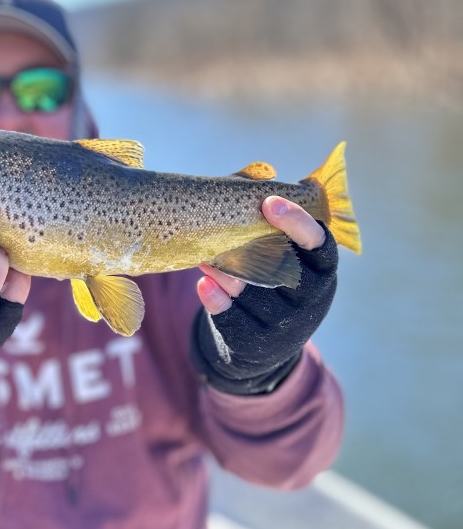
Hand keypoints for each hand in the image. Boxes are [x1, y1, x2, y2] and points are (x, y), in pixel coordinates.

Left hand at [191, 196, 337, 394]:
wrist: (261, 348)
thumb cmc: (272, 283)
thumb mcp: (285, 260)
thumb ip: (274, 228)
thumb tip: (252, 180)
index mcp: (322, 271)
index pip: (320, 243)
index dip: (298, 222)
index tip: (270, 203)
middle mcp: (311, 299)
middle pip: (285, 267)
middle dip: (253, 245)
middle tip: (225, 222)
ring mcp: (287, 326)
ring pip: (254, 292)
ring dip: (227, 270)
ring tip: (204, 254)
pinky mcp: (258, 343)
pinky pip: (233, 318)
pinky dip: (216, 300)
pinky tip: (205, 283)